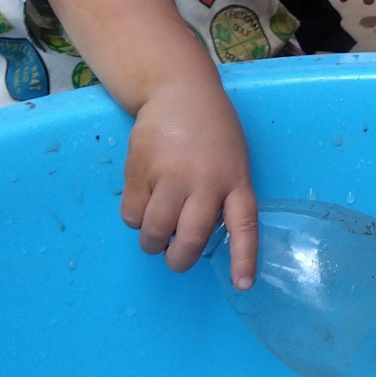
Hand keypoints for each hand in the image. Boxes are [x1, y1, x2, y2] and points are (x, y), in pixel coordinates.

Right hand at [119, 69, 258, 287]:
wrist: (178, 90)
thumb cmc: (211, 131)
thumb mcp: (232, 159)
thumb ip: (223, 195)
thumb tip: (196, 237)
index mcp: (235, 180)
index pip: (243, 226)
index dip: (243, 259)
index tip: (242, 286)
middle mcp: (205, 180)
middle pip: (192, 238)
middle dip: (179, 260)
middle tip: (174, 258)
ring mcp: (170, 175)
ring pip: (156, 232)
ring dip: (153, 242)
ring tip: (155, 232)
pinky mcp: (140, 170)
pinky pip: (131, 214)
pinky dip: (134, 219)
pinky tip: (142, 203)